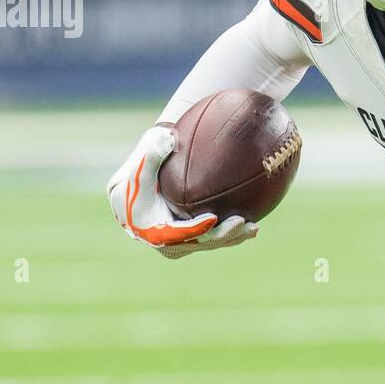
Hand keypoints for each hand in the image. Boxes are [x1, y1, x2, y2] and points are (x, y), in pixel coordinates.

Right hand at [106, 126, 258, 257]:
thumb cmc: (136, 178)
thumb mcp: (140, 166)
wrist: (130, 193)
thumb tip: (168, 139)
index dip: (196, 229)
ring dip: (232, 237)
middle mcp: (168, 242)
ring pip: (210, 244)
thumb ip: (151, 155)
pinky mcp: (191, 239)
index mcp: (153, 231)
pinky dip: (231, 233)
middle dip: (223, 235)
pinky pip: (213, 238)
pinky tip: (251, 224)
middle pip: (199, 243)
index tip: (213, 219)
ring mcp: (181, 242)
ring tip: (254, 228)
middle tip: (241, 222)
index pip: (177, 234)